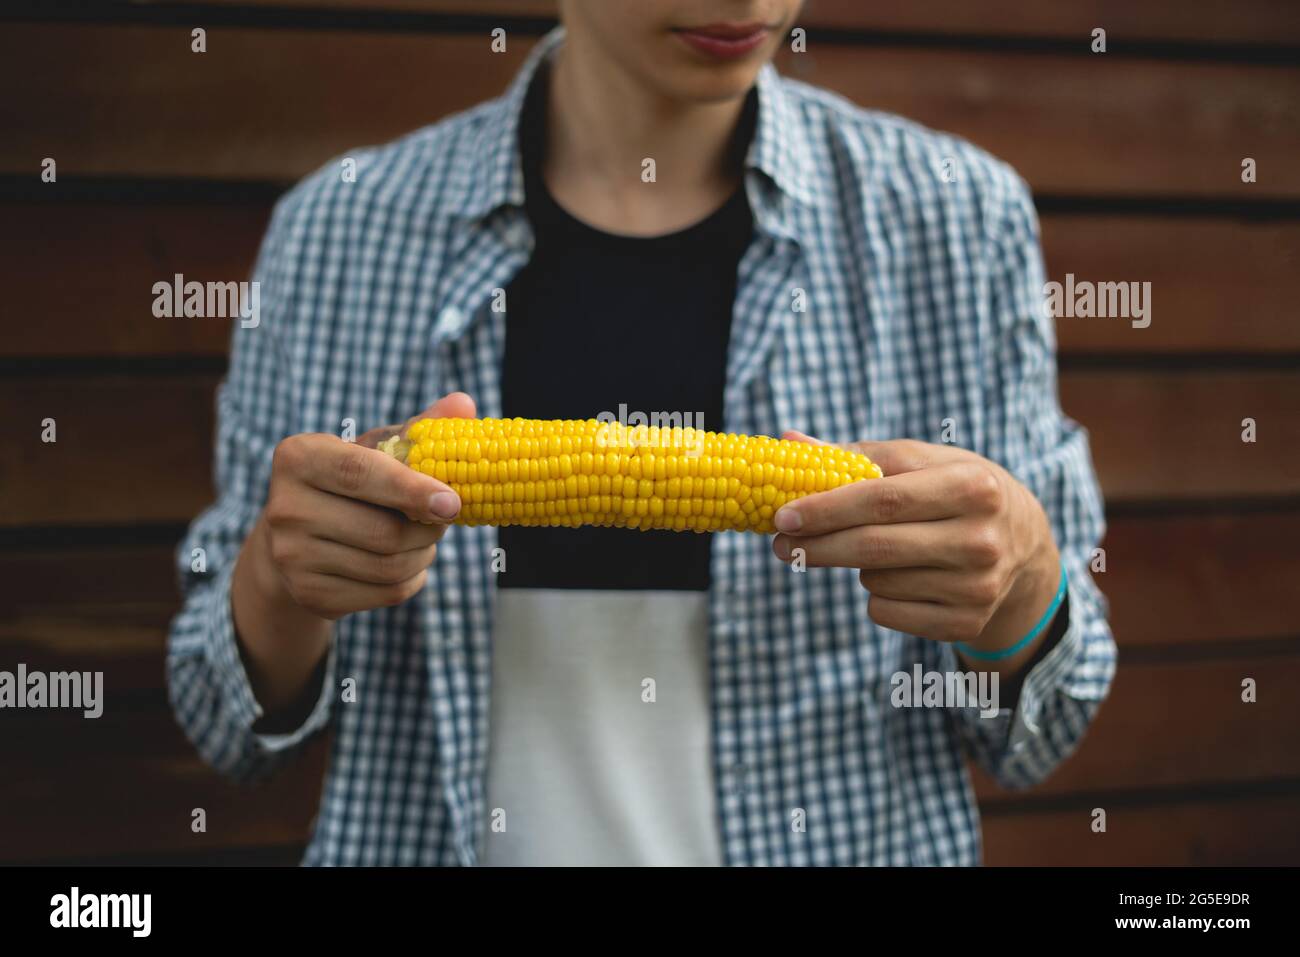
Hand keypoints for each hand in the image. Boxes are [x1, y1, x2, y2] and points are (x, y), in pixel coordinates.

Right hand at [255, 391, 474, 620]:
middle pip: (383, 532)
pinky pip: (386, 593)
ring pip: (388, 566)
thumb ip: (421, 427)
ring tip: (424, 539)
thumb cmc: (350, 482)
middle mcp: (285, 508)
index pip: (361, 474)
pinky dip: (412, 579)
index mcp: (300, 457)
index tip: (453, 503)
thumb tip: (465, 404)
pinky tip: (406, 563)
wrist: (296, 538)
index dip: (412, 490)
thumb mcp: (377, 448)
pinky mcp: (309, 594)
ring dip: (423, 554)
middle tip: (443, 519)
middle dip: (429, 529)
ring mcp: (292, 557)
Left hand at [771, 434, 1059, 659]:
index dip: (827, 508)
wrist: (1023, 545)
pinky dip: (876, 595)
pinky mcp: (966, 622)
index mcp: (972, 486)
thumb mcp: (924, 462)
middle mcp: (981, 539)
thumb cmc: (956, 491)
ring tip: (872, 549)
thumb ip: (858, 455)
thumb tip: (791, 441)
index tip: (784, 515)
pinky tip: (898, 577)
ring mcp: (978, 586)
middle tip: (780, 544)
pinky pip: (887, 611)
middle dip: (816, 546)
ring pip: (876, 581)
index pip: (883, 498)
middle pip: (874, 546)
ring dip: (855, 566)